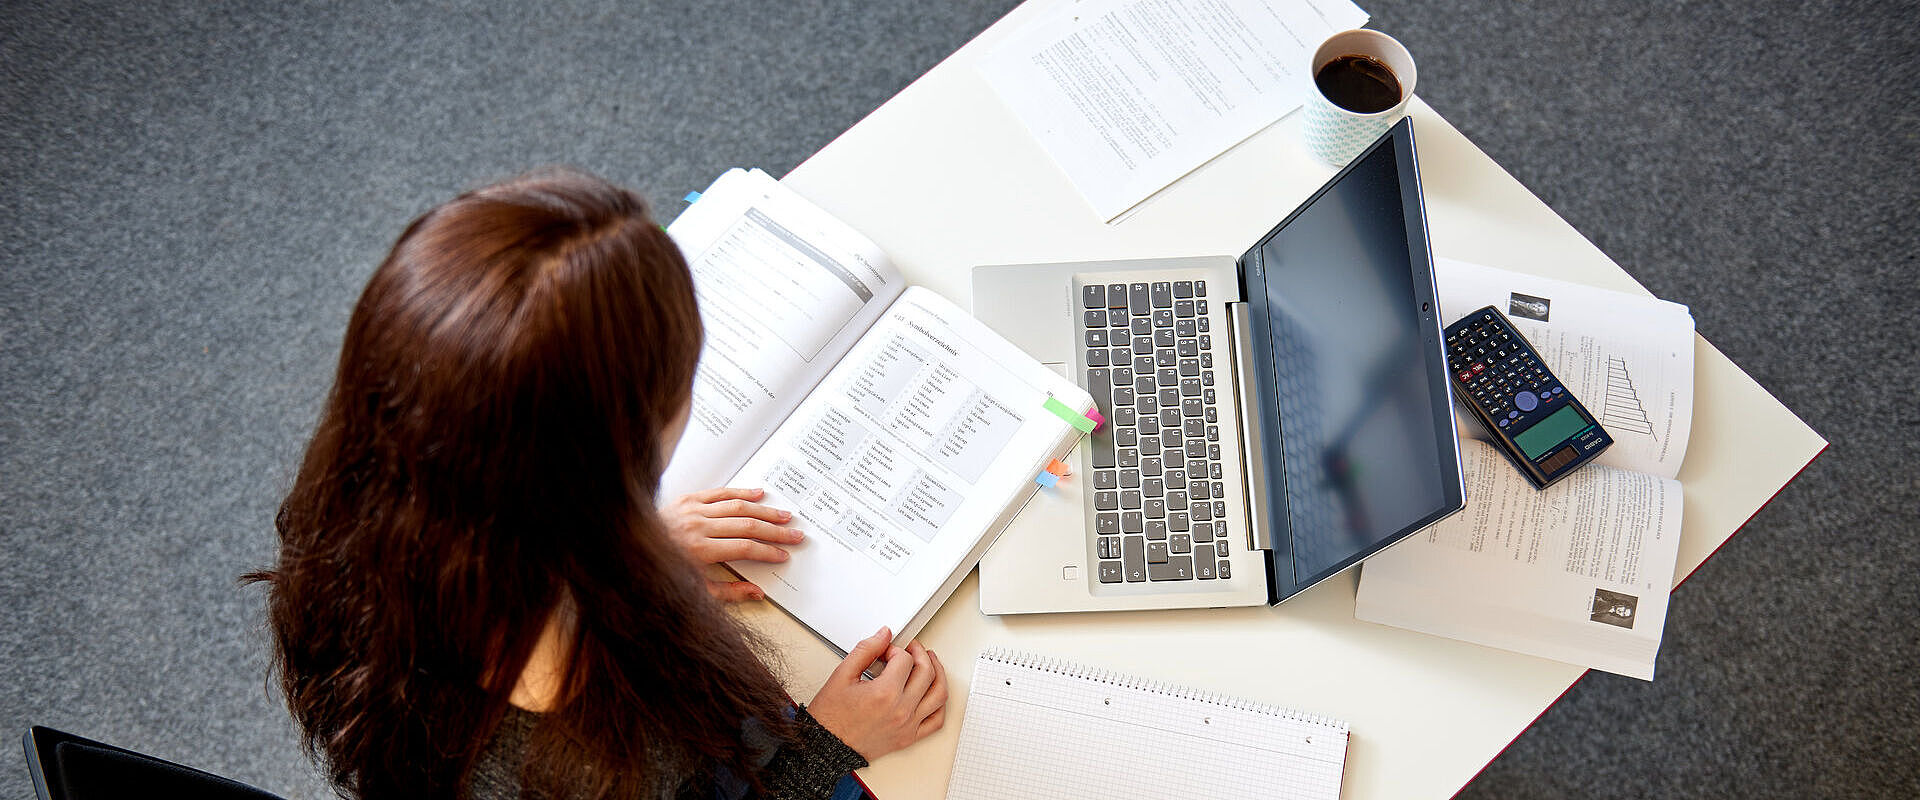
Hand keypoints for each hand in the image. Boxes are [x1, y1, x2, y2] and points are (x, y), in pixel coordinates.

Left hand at [661, 487, 804, 601]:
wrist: (629, 552)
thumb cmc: (661, 573)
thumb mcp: (693, 591)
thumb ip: (728, 592)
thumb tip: (757, 592)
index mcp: (700, 550)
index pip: (745, 548)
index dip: (768, 552)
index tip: (782, 555)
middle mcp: (697, 527)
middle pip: (747, 526)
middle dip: (775, 532)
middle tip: (794, 535)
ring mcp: (692, 510)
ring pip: (737, 506)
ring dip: (765, 510)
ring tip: (783, 515)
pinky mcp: (687, 500)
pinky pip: (719, 492)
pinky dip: (741, 492)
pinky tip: (758, 493)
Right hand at [806, 627, 948, 760]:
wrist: (827, 745)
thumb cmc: (830, 717)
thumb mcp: (842, 675)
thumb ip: (865, 650)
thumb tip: (884, 635)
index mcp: (884, 693)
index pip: (905, 660)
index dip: (896, 649)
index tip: (887, 651)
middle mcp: (901, 710)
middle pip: (926, 672)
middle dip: (919, 654)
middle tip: (911, 649)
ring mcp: (908, 725)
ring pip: (939, 694)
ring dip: (938, 674)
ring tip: (930, 664)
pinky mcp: (909, 737)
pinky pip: (936, 720)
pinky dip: (940, 704)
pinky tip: (933, 693)